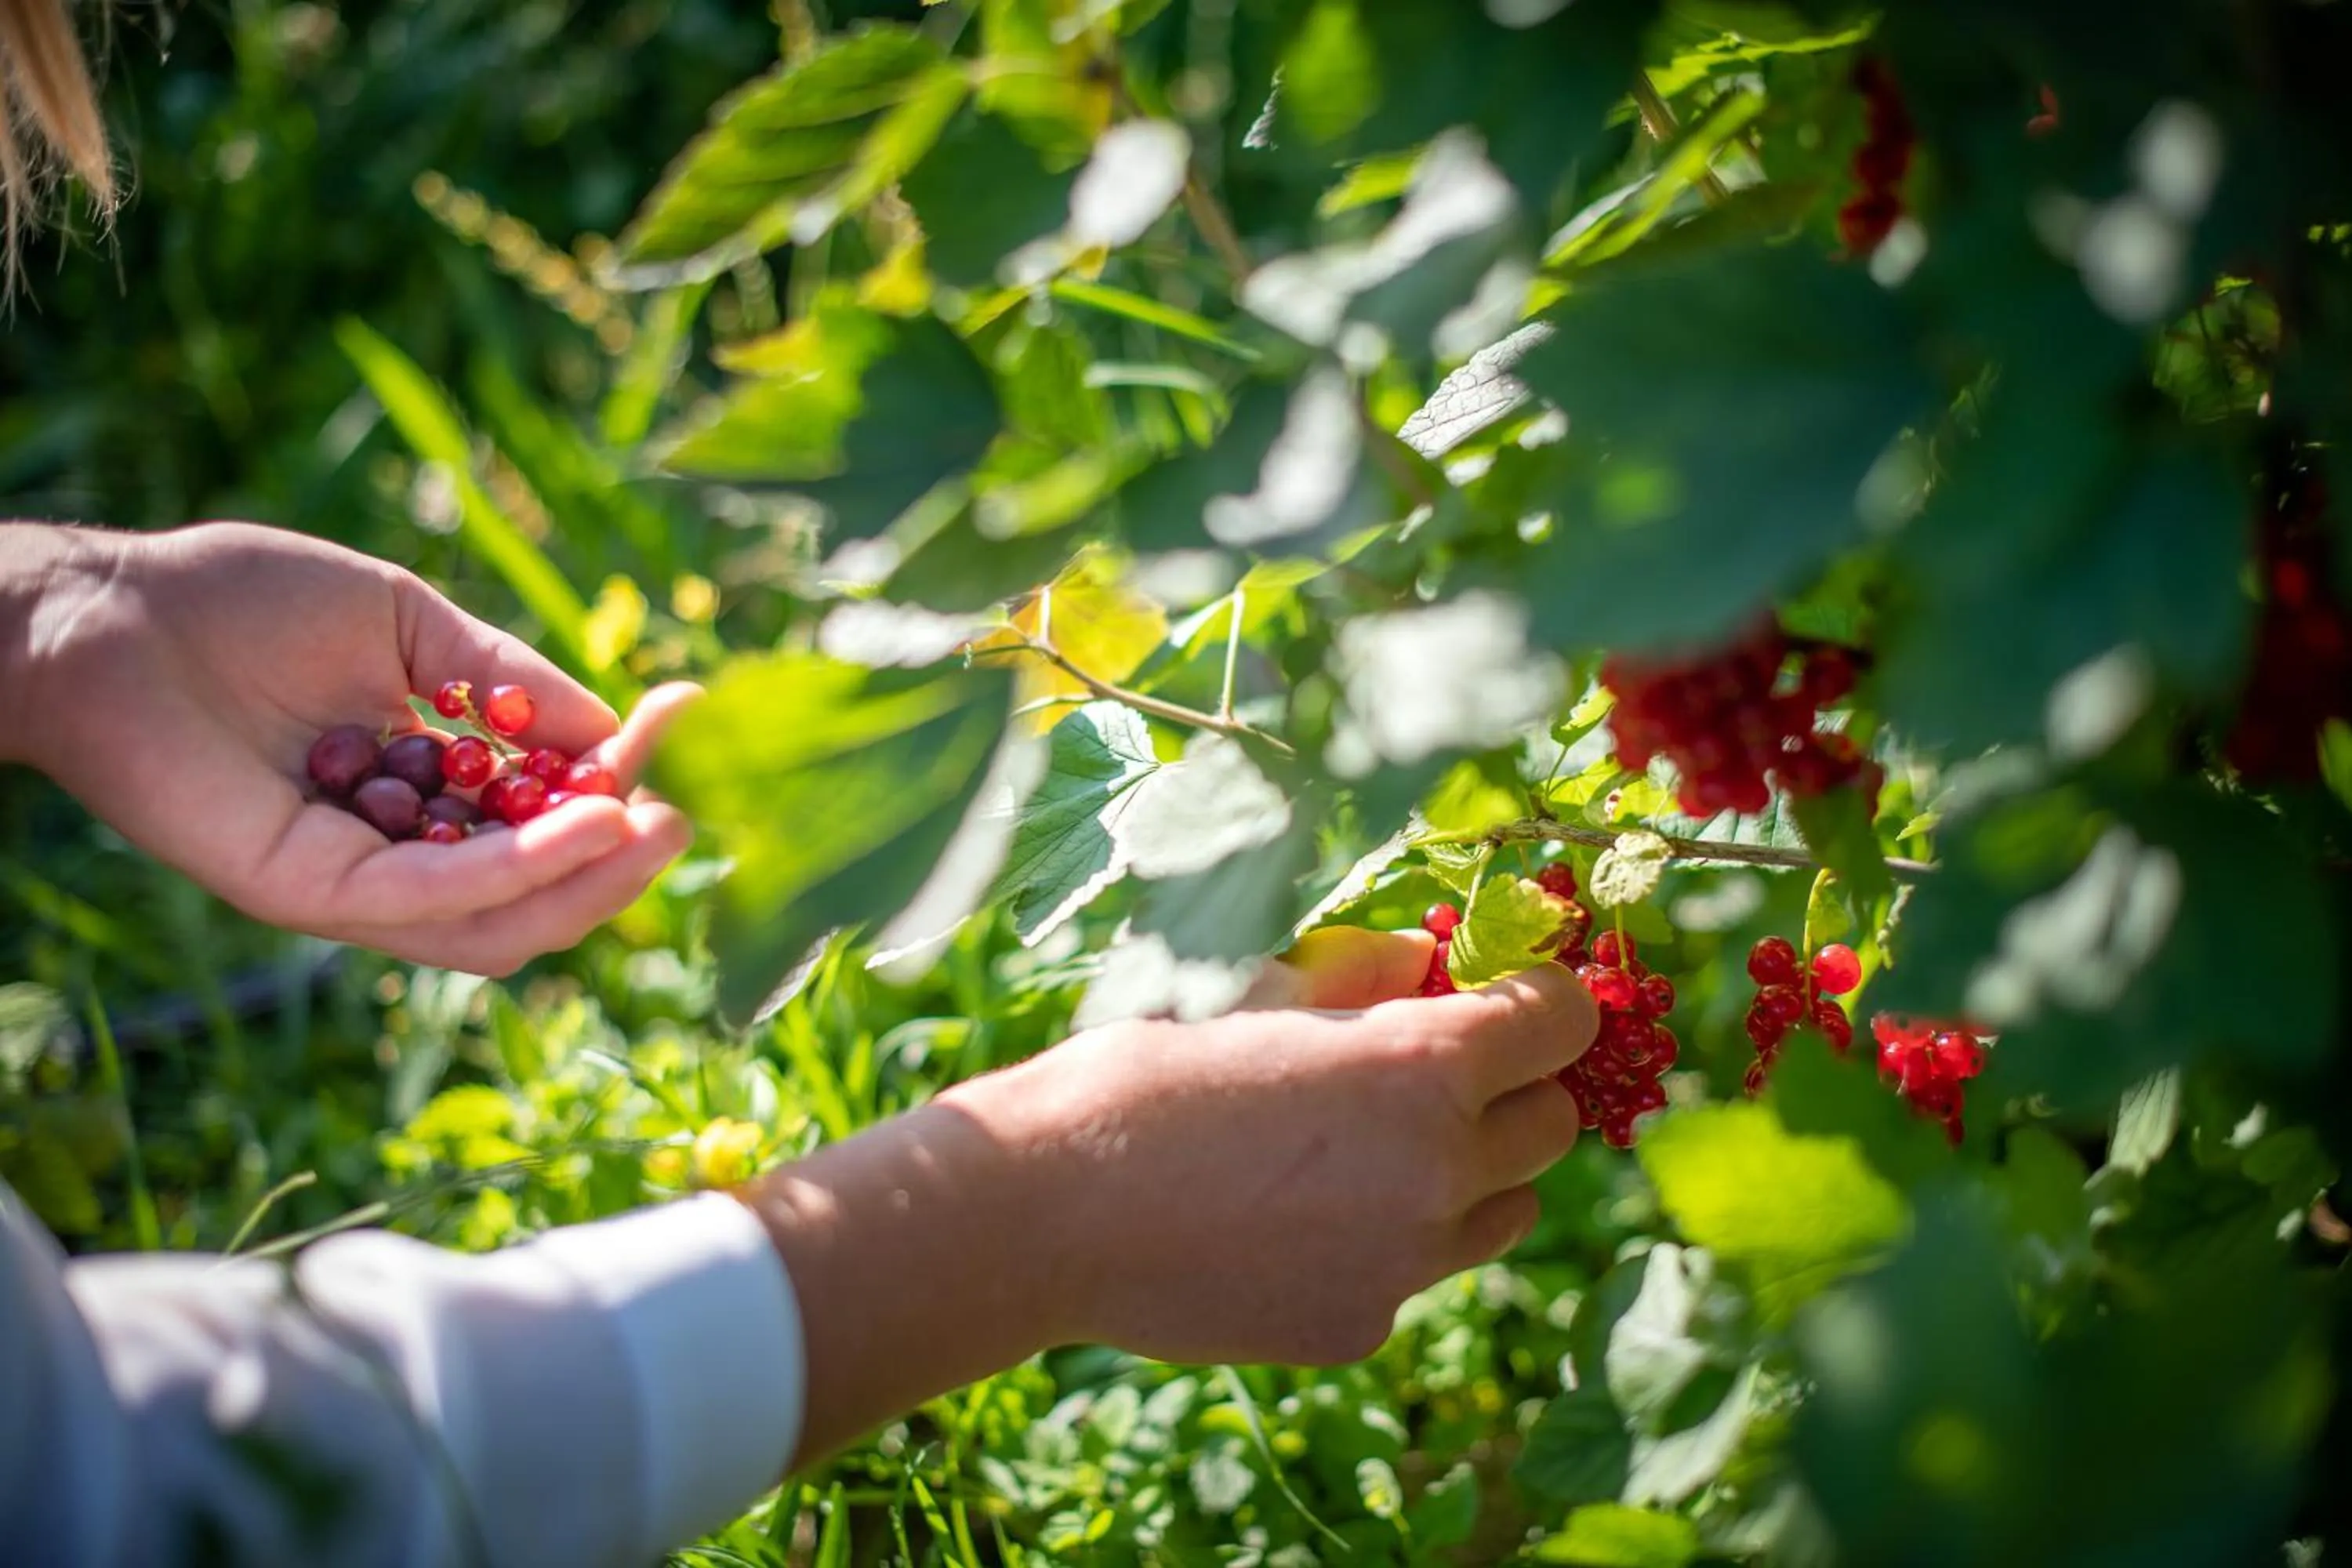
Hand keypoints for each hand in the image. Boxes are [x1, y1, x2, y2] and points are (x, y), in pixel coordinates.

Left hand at [3, 521, 693, 972]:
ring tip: (649, 824)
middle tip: (680, 812)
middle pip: (533, 899)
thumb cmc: (241, 602)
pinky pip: (432, 901)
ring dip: (587, 883)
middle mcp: (390, 856)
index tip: (682, 721)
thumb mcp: (407, 624)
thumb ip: (501, 681)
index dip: (617, 785)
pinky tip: (581, 821)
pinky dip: (516, 868)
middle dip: (619, 862)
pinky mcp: (307, 891)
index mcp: (419, 797)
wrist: (106, 610)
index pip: (539, 822)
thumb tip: (608, 728)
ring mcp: (348, 884)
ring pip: (497, 926)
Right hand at [735, 929, 1595, 1462]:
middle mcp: (1439, 1174)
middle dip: (1508, 1091)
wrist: (1045, 1209)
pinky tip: (1289, 1219)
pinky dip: (1384, 1244)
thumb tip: (1429, 962)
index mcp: (1422, 1069)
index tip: (1500, 998)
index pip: (1561, 1023)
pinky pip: (1414, 1275)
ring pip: (1501, 1212)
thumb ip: (1366, 976)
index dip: (1537, 1002)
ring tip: (1364, 1153)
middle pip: (1552, 1127)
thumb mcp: (1255, 990)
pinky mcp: (1360, 1327)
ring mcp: (1405, 1266)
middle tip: (1430, 1075)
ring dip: (1466, 1175)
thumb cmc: (1142, 1071)